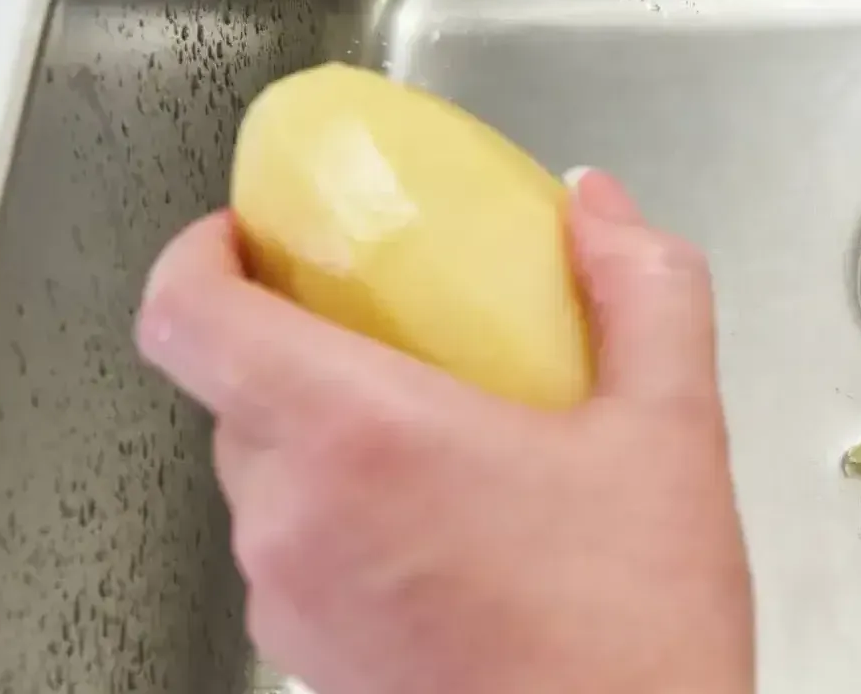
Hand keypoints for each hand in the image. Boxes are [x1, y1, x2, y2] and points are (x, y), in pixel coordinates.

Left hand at [134, 170, 752, 693]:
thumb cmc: (632, 639)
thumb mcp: (672, 431)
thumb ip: (642, 291)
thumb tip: (599, 212)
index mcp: (358, 434)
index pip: (189, 315)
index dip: (199, 255)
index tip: (248, 237)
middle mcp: (293, 519)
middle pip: (236, 392)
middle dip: (307, 347)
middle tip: (401, 333)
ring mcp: (290, 600)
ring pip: (270, 479)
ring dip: (336, 442)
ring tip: (451, 443)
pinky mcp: (310, 662)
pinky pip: (298, 556)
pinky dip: (351, 521)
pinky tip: (457, 532)